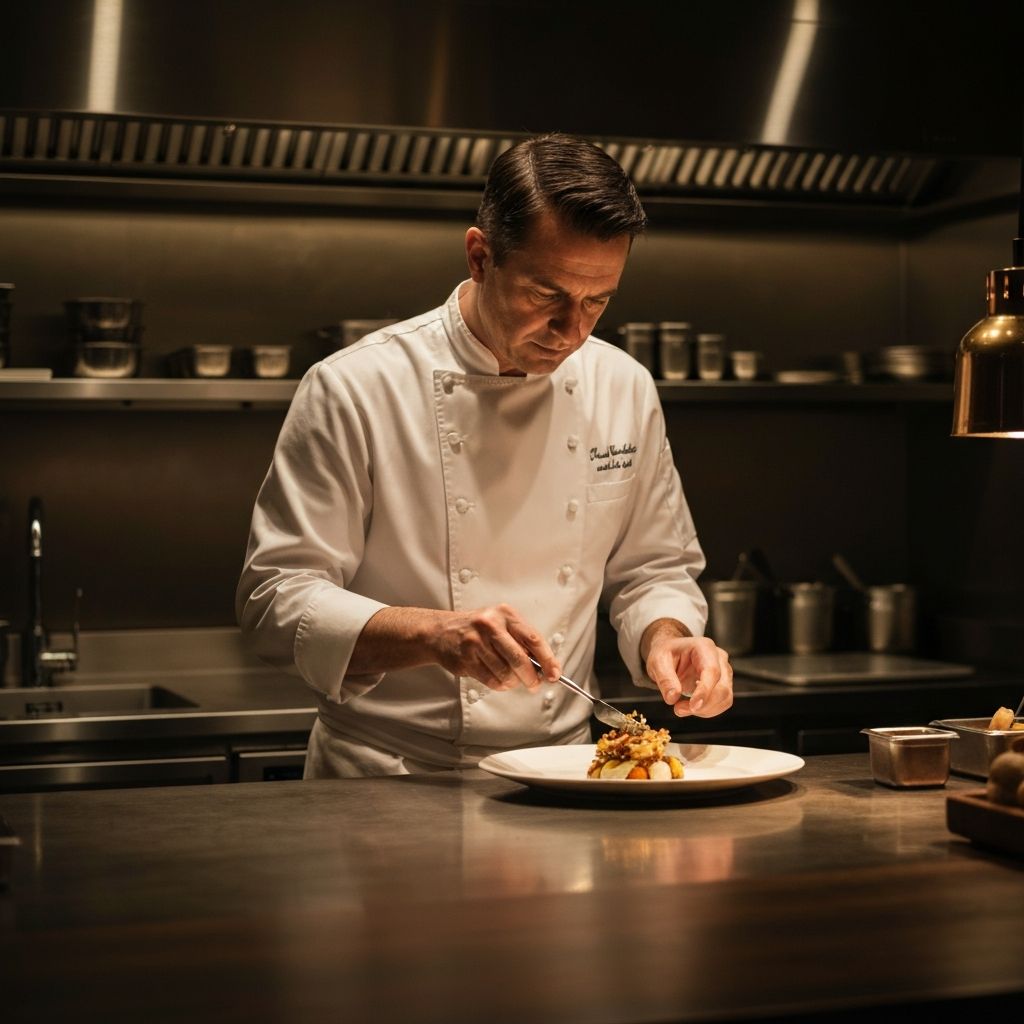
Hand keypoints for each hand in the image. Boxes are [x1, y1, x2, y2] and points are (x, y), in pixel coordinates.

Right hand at [429, 603, 559, 691]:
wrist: (442, 632)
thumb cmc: (478, 630)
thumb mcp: (501, 625)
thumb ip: (522, 642)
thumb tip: (545, 667)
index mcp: (506, 615)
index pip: (533, 638)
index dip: (547, 659)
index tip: (554, 673)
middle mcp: (491, 625)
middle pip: (520, 658)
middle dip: (531, 677)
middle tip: (534, 684)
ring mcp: (476, 642)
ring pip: (505, 672)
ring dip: (513, 682)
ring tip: (511, 680)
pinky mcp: (466, 658)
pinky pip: (491, 680)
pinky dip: (500, 685)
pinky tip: (499, 680)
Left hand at [642, 619, 732, 717]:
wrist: (671, 653)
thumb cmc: (666, 653)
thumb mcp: (657, 661)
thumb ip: (665, 679)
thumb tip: (672, 697)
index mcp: (704, 647)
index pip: (712, 671)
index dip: (704, 691)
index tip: (693, 706)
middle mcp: (719, 658)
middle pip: (722, 688)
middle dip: (702, 705)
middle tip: (678, 709)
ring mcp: (724, 672)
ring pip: (725, 698)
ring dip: (704, 710)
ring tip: (681, 708)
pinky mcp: (723, 684)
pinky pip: (721, 702)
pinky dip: (706, 710)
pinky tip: (690, 706)